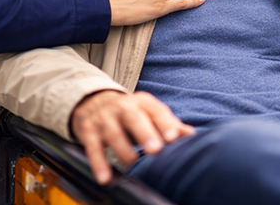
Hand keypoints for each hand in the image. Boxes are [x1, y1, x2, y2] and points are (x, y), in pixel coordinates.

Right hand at [71, 90, 193, 183]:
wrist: (93, 101)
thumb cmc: (130, 114)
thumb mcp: (148, 113)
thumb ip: (169, 124)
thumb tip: (191, 135)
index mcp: (142, 102)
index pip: (156, 110)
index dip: (165, 123)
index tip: (173, 138)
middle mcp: (123, 107)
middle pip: (134, 118)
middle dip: (144, 133)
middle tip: (155, 150)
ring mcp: (104, 118)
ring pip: (114, 134)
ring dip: (123, 151)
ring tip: (132, 166)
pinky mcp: (88, 130)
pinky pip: (93, 147)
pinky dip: (98, 163)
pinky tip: (105, 178)